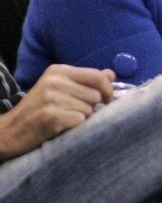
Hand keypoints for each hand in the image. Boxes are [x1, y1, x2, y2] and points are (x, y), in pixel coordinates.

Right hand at [0, 65, 114, 160]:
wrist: (8, 131)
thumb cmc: (38, 110)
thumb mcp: (59, 88)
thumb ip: (86, 80)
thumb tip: (112, 74)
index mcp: (58, 71)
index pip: (97, 75)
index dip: (107, 89)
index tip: (106, 100)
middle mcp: (54, 81)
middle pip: (95, 95)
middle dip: (91, 106)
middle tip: (74, 112)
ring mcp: (51, 98)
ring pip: (89, 109)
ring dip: (81, 117)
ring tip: (65, 118)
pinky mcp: (50, 116)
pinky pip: (79, 120)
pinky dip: (74, 126)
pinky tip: (61, 126)